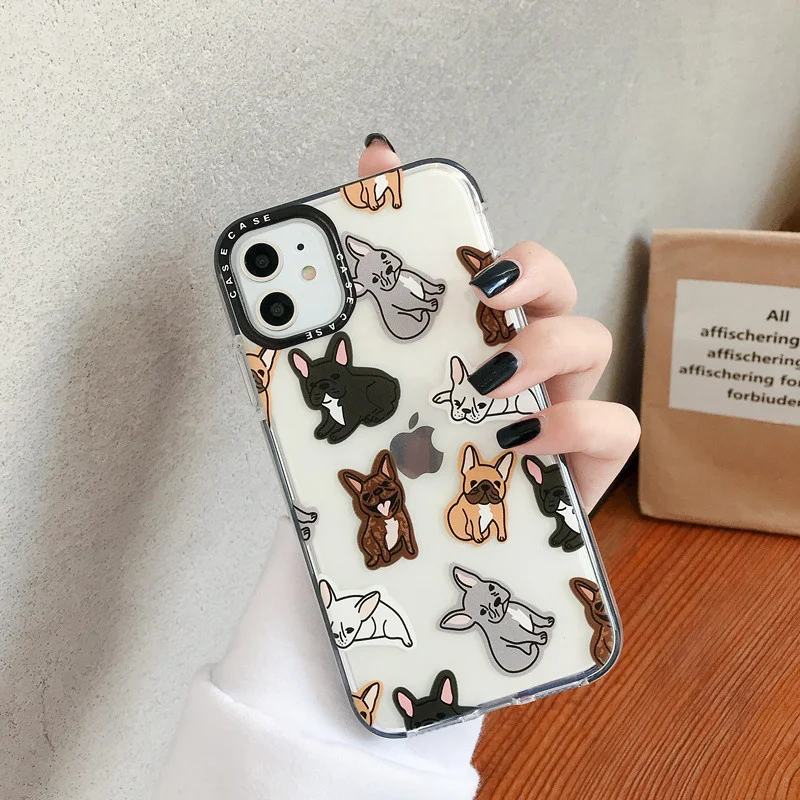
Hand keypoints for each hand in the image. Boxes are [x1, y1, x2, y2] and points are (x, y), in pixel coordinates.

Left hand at [360, 137, 639, 509]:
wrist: (429, 544)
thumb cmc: (412, 463)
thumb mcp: (374, 385)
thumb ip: (369, 293)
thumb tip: (372, 162)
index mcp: (485, 339)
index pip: (513, 272)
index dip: (508, 253)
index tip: (474, 263)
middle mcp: (532, 363)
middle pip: (562, 288)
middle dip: (535, 277)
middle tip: (487, 298)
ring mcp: (566, 405)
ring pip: (595, 342)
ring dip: (546, 348)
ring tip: (488, 382)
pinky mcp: (588, 462)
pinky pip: (615, 426)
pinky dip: (573, 425)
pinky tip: (519, 440)